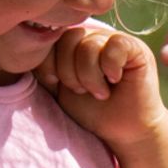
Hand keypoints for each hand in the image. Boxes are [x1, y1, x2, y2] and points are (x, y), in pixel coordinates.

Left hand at [38, 21, 167, 151]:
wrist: (123, 131)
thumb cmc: (92, 111)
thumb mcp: (58, 87)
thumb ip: (46, 65)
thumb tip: (31, 45)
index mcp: (73, 42)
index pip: (51, 38)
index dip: (51, 65)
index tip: (61, 86)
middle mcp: (93, 36)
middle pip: (69, 39)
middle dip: (70, 74)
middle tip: (84, 92)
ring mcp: (114, 40)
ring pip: (89, 45)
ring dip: (90, 77)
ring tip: (101, 92)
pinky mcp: (135, 48)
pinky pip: (115, 46)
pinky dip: (110, 68)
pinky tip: (116, 80)